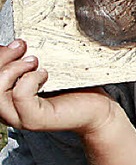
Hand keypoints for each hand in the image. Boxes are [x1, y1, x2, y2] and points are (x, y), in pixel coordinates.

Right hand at [0, 39, 115, 133]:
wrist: (96, 107)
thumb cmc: (72, 86)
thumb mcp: (44, 67)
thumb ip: (26, 60)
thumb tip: (16, 44)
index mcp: (7, 96)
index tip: (17, 44)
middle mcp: (8, 109)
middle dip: (3, 58)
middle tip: (23, 47)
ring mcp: (19, 117)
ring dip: (14, 69)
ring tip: (34, 61)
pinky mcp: (34, 120)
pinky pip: (20, 95)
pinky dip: (31, 78)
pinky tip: (44, 74)